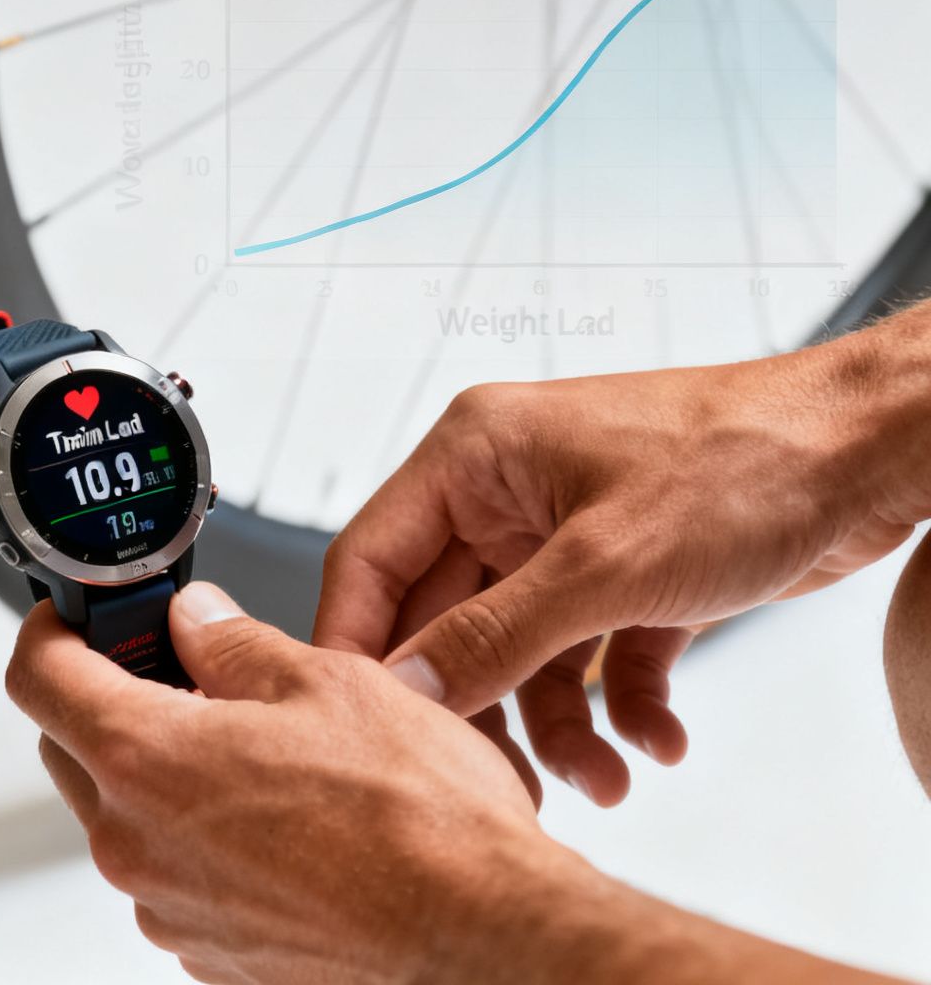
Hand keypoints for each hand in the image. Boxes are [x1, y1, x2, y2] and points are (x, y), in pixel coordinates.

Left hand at [8, 583, 593, 983]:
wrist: (479, 935)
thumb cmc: (417, 821)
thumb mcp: (325, 681)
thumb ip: (234, 643)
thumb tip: (195, 620)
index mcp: (147, 759)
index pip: (38, 677)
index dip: (51, 630)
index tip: (75, 618)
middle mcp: (136, 844)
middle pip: (70, 748)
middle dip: (107, 698)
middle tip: (176, 670)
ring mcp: (167, 907)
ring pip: (125, 816)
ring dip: (162, 775)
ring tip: (254, 749)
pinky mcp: (207, 949)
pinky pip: (174, 875)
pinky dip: (200, 839)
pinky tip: (278, 818)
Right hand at [315, 336, 923, 805]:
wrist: (877, 452)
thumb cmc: (747, 462)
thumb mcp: (604, 565)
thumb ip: (495, 635)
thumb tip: (406, 688)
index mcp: (475, 458)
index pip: (373, 561)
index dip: (360, 647)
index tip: (365, 727)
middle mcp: (510, 494)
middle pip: (448, 622)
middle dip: (479, 708)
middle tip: (493, 783)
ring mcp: (570, 537)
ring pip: (525, 654)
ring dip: (559, 726)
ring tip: (606, 781)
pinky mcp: (631, 576)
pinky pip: (595, 659)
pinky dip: (621, 707)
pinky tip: (660, 742)